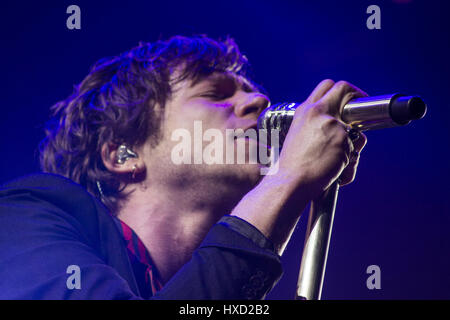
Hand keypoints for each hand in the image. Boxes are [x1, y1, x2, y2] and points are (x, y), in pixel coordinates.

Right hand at [277, 79, 367, 198]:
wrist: (290, 181)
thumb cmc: (293, 166)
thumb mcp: (298, 136)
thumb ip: (316, 125)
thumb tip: (340, 127)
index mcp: (305, 110)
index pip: (328, 85)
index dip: (344, 91)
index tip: (351, 100)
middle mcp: (317, 111)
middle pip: (345, 88)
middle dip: (358, 97)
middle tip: (363, 113)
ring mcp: (331, 123)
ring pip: (357, 129)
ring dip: (354, 145)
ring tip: (339, 160)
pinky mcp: (343, 138)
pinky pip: (356, 149)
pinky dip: (349, 163)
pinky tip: (336, 171)